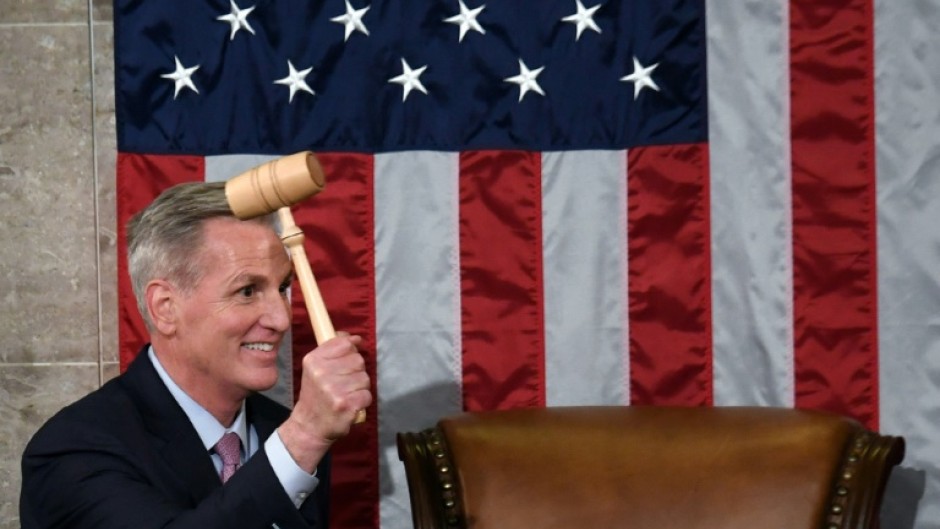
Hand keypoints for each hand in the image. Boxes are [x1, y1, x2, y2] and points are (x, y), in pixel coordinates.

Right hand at [277, 333, 371, 471]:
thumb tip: (355, 338)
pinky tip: (350, 405)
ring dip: (360, 387)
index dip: (352, 349)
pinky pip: (367, 395)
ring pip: (365, 378)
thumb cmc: (315, 394)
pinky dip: (362, 401)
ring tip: (346, 394)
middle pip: (358, 360)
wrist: (309, 426)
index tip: (350, 356)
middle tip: (344, 383)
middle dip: (356, 371)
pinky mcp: (346, 405)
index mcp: (313, 360)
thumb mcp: (315, 368)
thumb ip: (333, 350)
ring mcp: (334, 390)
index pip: (344, 344)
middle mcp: (322, 373)